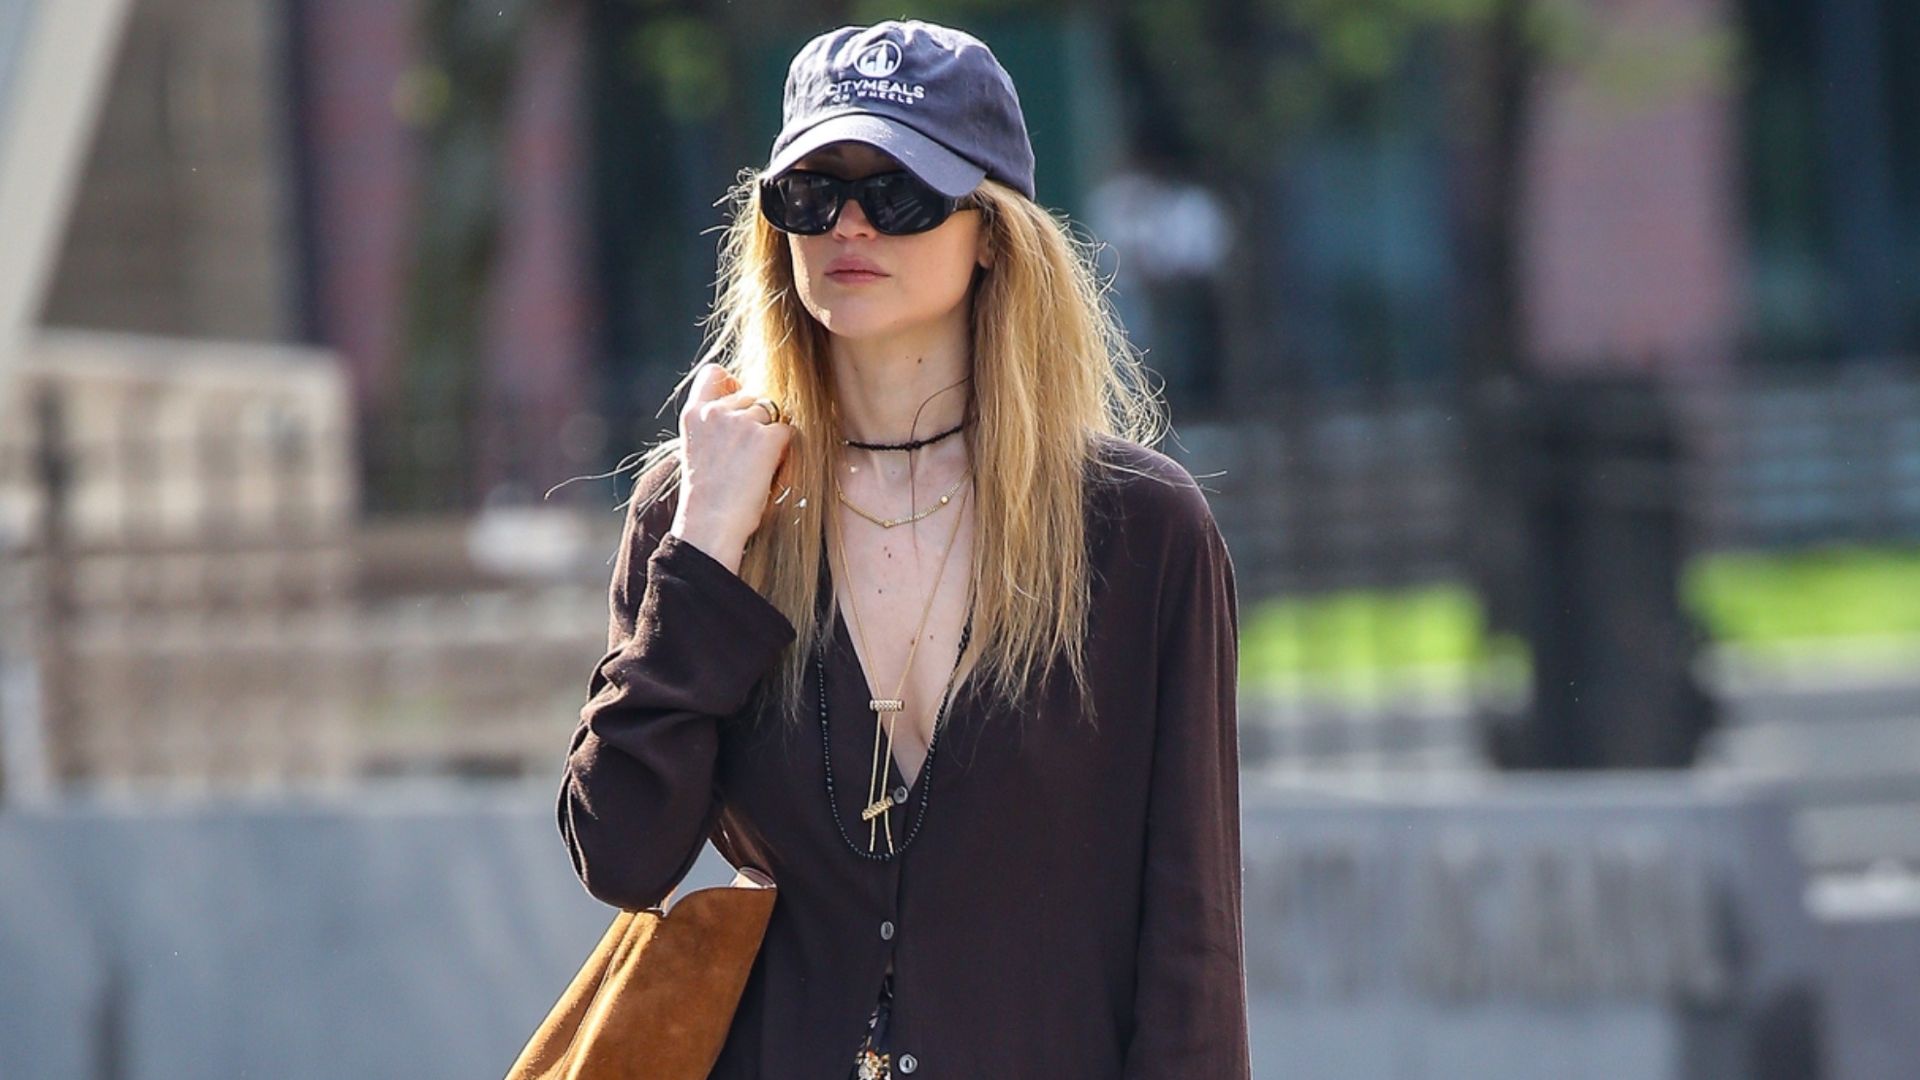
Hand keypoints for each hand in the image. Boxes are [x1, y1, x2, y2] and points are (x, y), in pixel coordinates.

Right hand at [668, 363, 793, 573]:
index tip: (738, 402)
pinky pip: (787, 432)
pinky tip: (770, 472)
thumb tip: (748, 408)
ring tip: (758, 467)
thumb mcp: (698, 452)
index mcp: (693, 415)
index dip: (731, 384)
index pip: (713, 374)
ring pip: (772, 413)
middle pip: (752, 396)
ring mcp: (742, 422)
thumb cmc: (706, 500)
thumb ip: (715, 427)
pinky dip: (785, 451)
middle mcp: (716, 412)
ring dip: (772, 435)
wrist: (710, 526)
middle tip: (750, 457)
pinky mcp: (766, 438)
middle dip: (758, 420)